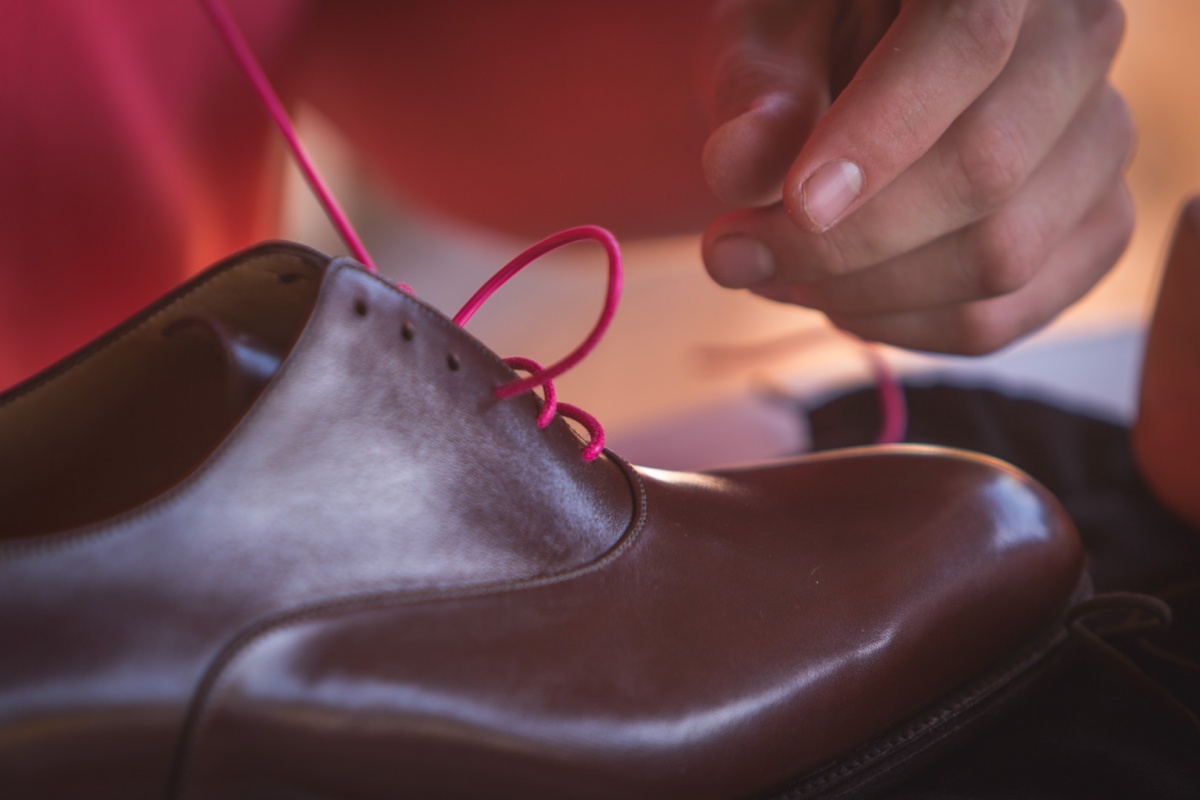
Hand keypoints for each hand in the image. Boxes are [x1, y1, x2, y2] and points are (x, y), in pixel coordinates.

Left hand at [699, 0, 1133, 353]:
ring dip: (863, 293)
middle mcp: (1078, 39)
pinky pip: (1005, 315)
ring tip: (779, 272)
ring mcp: (1102, 138)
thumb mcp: (764, 43)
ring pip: (1000, 258)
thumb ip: (757, 98)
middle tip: (735, 255)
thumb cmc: (811, 47)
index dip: (881, 133)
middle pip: (987, 170)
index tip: (797, 204)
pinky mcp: (1096, 224)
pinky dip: (904, 328)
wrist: (863, 79)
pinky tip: (840, 299)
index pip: (966, 41)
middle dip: (843, 243)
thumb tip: (739, 167)